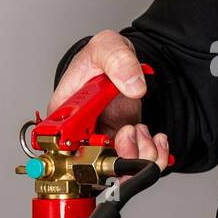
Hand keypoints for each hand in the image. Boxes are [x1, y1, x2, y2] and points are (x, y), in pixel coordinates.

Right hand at [47, 29, 170, 170]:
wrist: (123, 61)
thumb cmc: (103, 55)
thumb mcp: (107, 47)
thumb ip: (118, 62)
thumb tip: (133, 85)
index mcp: (64, 111)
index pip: (62, 146)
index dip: (82, 154)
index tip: (104, 140)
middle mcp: (81, 132)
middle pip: (93, 166)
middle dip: (120, 156)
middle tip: (130, 131)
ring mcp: (103, 140)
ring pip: (119, 170)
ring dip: (140, 154)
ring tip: (143, 129)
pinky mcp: (122, 144)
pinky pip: (138, 162)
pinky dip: (153, 155)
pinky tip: (156, 138)